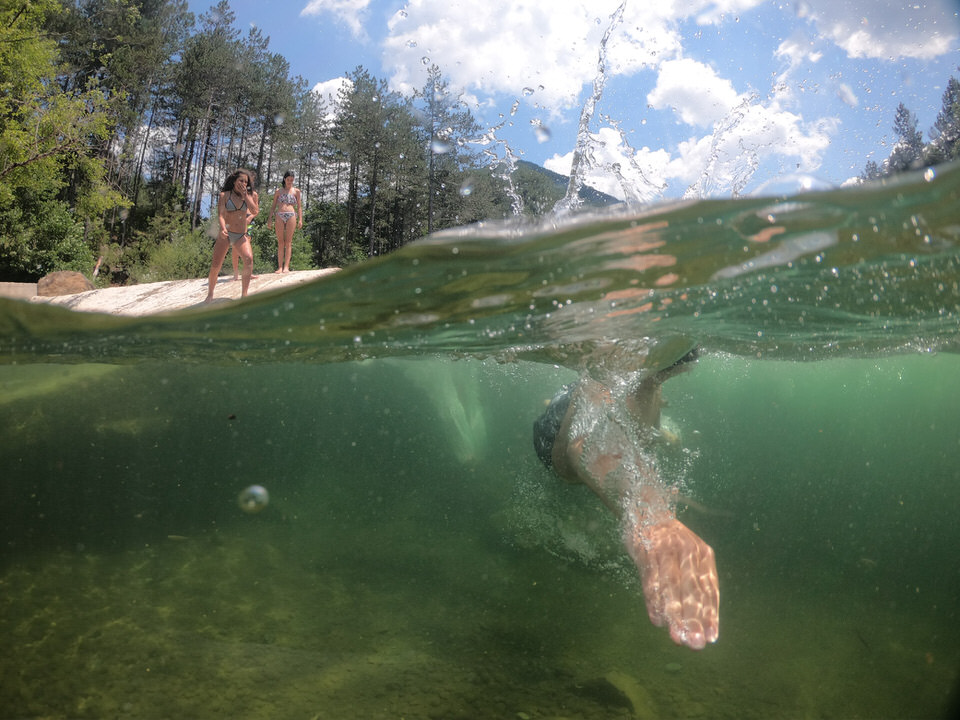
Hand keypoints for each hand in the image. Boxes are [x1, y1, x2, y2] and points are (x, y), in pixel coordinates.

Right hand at [624, 517, 718, 649]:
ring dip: (674, 615)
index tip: (711, 638)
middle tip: (696, 644)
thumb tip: (706, 617)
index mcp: (702, 552)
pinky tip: (657, 620)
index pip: (709, 588)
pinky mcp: (645, 551)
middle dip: (694, 619)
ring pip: (671, 588)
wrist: (647, 508)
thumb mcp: (690, 552)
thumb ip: (696, 580)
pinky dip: (654, 601)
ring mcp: (665, 550)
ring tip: (677, 637)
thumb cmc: (671, 539)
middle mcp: (686, 550)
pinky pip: (651, 580)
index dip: (710, 614)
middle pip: (692, 590)